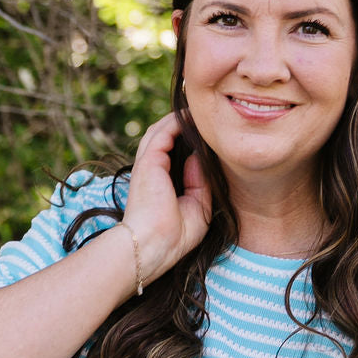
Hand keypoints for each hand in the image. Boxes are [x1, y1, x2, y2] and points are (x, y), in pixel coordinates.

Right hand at [121, 113, 211, 282]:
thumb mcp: (198, 206)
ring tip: (199, 111)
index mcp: (161, 182)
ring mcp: (147, 165)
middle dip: (183, 125)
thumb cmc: (175, 236)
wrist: (154, 246)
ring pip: (161, 130)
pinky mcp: (148, 162)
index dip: (189, 141)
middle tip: (204, 116)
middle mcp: (152, 171)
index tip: (209, 134)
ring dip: (179, 119)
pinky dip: (177, 122)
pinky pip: (163, 133)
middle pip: (165, 137)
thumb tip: (203, 156)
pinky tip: (193, 117)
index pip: (174, 153)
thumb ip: (201, 181)